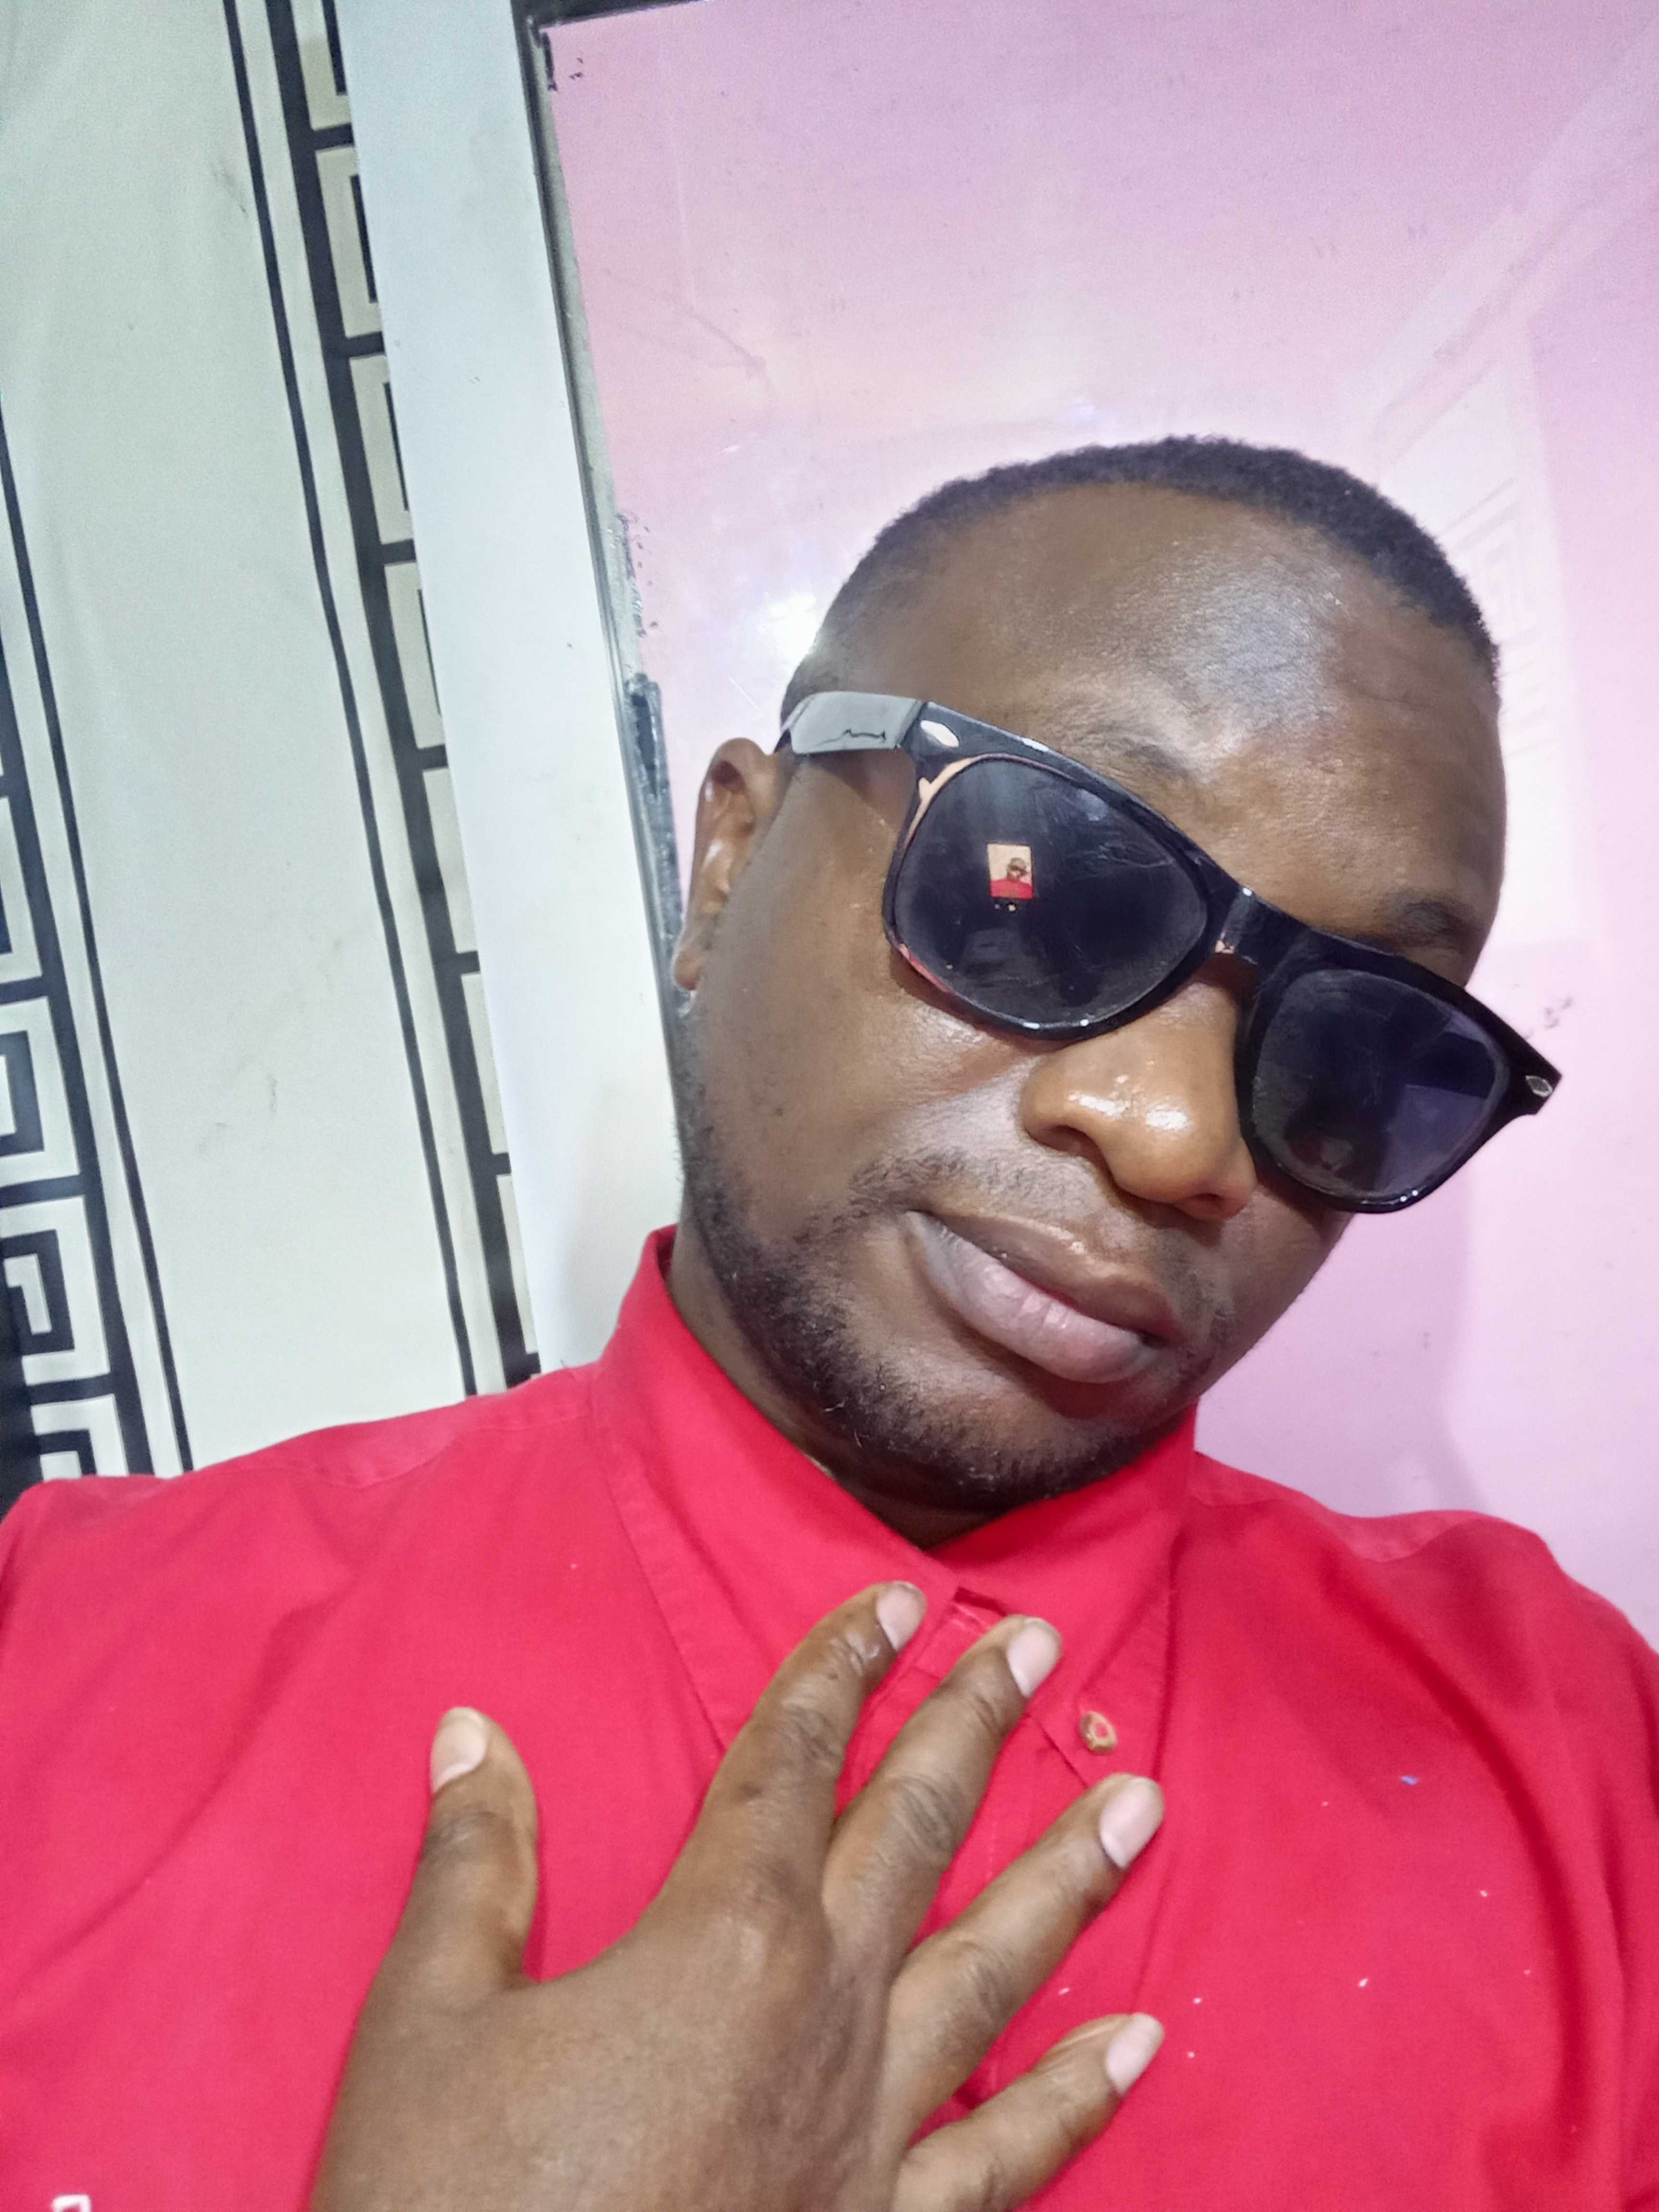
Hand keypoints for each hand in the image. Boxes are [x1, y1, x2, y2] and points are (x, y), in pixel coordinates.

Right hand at [311, 1583, 1165, 2211]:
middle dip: (972, 1725)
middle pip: (912, 1833)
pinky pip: (1004, 2160)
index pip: (791, 1761)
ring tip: (1142, 1801)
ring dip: (1070, 1877)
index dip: (837, 1668)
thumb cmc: (448, 2210)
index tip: (893, 1597)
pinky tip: (1137, 2044)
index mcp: (717, 1942)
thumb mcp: (428, 2019)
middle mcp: (819, 2014)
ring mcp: (868, 2129)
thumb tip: (473, 1735)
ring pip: (995, 1970)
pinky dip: (1076, 2099)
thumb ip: (472, 1866)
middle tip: (1037, 1643)